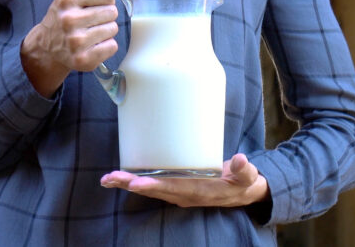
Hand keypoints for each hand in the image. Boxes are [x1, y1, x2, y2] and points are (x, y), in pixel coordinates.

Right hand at [20, 0, 135, 95]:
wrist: (46, 45)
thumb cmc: (67, 12)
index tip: (93, 4)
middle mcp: (69, 19)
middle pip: (112, 12)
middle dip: (105, 15)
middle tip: (90, 20)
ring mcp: (75, 41)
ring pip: (113, 29)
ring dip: (106, 30)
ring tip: (90, 32)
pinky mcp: (83, 59)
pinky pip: (112, 46)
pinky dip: (106, 45)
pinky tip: (92, 44)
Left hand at [99, 153, 269, 207]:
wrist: (242, 191)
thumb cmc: (243, 182)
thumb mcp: (247, 177)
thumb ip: (245, 170)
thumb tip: (241, 160)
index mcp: (199, 192)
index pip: (173, 189)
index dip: (154, 186)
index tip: (136, 183)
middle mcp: (183, 194)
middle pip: (154, 190)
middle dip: (131, 184)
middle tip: (110, 178)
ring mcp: (177, 191)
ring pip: (148, 187)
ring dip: (127, 183)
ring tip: (107, 179)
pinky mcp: (174, 185)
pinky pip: (151, 183)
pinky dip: (134, 180)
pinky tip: (118, 176)